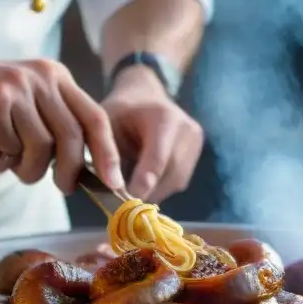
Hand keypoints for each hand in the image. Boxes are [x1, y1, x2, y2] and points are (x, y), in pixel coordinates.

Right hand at [0, 57, 123, 192]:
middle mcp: (43, 78)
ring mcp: (20, 87)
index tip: (114, 181)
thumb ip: (55, 128)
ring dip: (27, 167)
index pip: (95, 117)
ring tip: (10, 163)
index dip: (107, 152)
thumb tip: (82, 172)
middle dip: (69, 171)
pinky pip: (11, 146)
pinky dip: (0, 154)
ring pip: (42, 147)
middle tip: (62, 187)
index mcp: (58, 78)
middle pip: (72, 137)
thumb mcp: (29, 104)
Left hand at [103, 66, 203, 201]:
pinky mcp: (196, 154)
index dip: (143, 183)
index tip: (127, 203)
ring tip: (131, 194)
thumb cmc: (120, 112)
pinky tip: (144, 184)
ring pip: (176, 182)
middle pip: (170, 174)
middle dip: (147, 192)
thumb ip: (110, 155)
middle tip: (123, 206)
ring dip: (153, 192)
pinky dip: (160, 187)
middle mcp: (187, 130)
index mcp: (164, 118)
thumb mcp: (106, 126)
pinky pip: (178, 181)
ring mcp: (196, 143)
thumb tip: (114, 190)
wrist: (144, 97)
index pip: (157, 159)